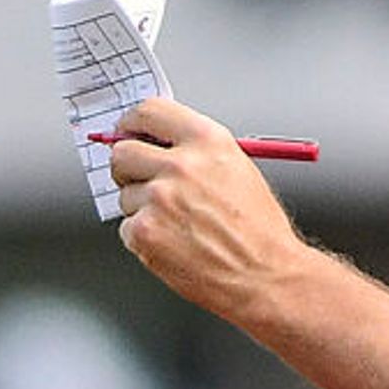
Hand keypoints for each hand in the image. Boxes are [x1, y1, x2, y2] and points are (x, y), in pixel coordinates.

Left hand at [103, 99, 305, 321]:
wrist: (265, 276)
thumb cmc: (258, 230)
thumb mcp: (237, 168)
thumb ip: (196, 150)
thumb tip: (157, 143)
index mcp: (207, 140)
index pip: (149, 112)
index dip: (132, 123)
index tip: (127, 131)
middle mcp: (181, 165)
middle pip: (123, 151)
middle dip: (128, 168)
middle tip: (142, 182)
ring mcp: (159, 199)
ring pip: (124, 194)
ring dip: (141, 209)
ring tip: (177, 225)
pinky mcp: (145, 232)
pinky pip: (126, 228)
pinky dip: (143, 238)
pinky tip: (173, 244)